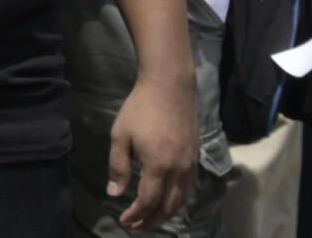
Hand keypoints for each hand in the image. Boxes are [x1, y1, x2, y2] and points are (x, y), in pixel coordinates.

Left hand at [107, 71, 199, 231]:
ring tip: (150, 219)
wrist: (170, 87)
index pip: (148, 202)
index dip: (136, 215)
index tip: (124, 221)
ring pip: (181, 201)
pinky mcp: (196, 158)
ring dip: (166, 214)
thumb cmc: (140, 109)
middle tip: (136, 227)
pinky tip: (166, 200)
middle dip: (152, 221)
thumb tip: (115, 194)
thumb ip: (118, 167)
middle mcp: (179, 171)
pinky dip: (177, 201)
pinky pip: (188, 189)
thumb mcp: (120, 136)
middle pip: (168, 208)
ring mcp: (190, 165)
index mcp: (158, 166)